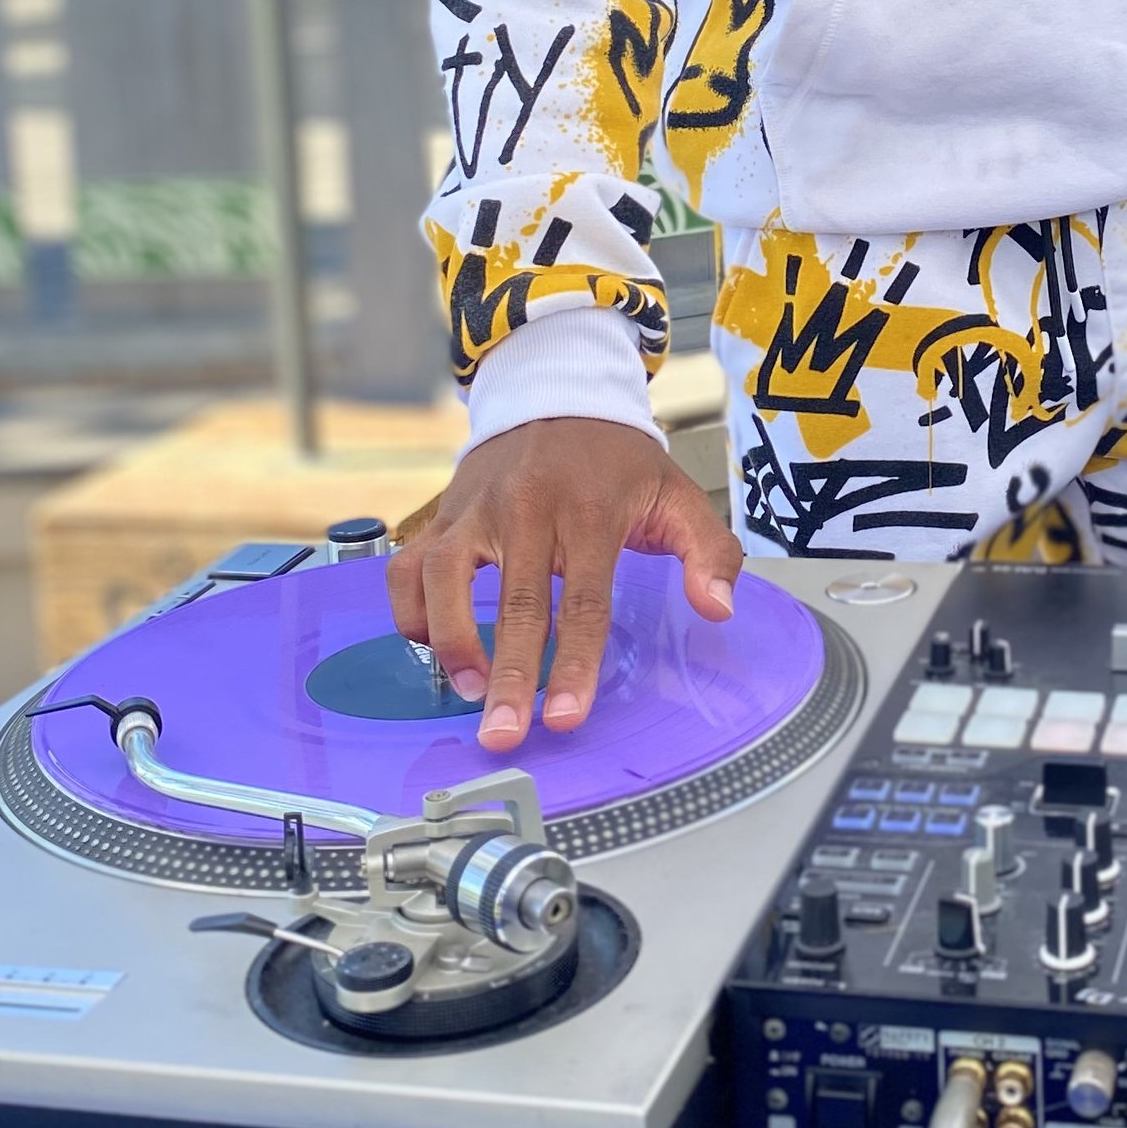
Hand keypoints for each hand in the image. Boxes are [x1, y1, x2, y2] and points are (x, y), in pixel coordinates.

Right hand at [387, 418, 742, 751]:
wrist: (555, 392)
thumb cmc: (616, 459)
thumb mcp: (676, 493)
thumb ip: (709, 551)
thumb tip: (718, 608)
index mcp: (588, 510)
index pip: (582, 600)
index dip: (573, 663)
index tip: (565, 717)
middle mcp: (525, 508)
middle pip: (514, 604)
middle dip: (507, 677)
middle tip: (502, 736)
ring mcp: (476, 510)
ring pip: (443, 580)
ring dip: (451, 643)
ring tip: (468, 692)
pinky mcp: (443, 514)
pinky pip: (407, 568)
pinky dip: (410, 612)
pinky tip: (431, 647)